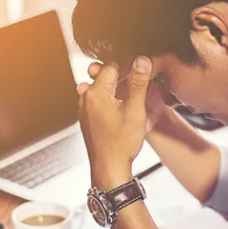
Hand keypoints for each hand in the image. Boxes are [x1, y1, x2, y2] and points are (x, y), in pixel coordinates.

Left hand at [77, 57, 152, 188]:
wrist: (109, 168)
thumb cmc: (121, 143)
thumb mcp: (135, 110)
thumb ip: (138, 83)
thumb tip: (142, 60)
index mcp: (96, 93)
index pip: (112, 67)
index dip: (128, 67)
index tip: (141, 73)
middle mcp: (86, 99)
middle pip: (105, 77)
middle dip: (122, 78)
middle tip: (138, 84)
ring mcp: (85, 110)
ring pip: (101, 90)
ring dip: (116, 90)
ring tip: (132, 97)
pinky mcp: (88, 120)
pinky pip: (98, 103)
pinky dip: (110, 102)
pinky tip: (122, 110)